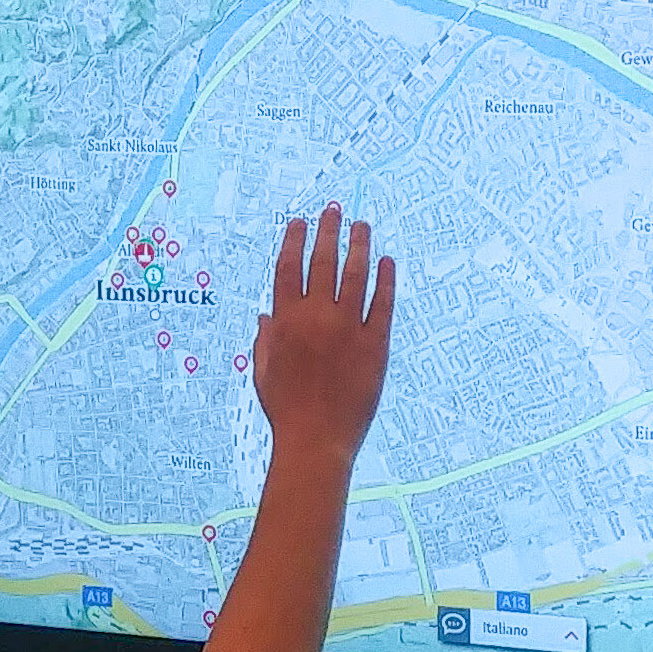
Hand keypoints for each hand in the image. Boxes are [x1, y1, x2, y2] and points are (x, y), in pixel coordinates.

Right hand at [252, 206, 395, 462]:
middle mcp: (316, 319)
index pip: (288, 269)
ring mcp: (347, 330)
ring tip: (362, 227)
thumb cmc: (285, 411)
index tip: (300, 222)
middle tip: (334, 211)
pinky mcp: (375, 345)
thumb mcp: (265, 373)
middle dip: (328, 232)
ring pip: (356, 276)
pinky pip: (382, 304)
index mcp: (285, 323)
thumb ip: (265, 340)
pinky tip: (387, 262)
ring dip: (359, 246)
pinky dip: (385, 280)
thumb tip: (265, 315)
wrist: (316, 441)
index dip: (294, 241)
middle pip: (323, 263)